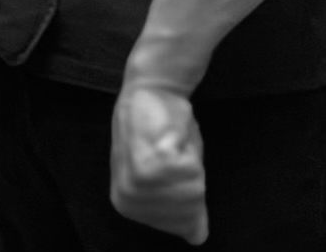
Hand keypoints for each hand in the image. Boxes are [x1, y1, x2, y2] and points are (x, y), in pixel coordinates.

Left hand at [110, 82, 208, 245]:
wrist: (152, 89)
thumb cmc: (164, 130)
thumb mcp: (172, 174)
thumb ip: (184, 207)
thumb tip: (198, 236)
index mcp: (127, 206)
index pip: (183, 225)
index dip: (191, 193)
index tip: (174, 165)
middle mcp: (128, 201)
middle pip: (190, 209)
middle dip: (193, 177)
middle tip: (174, 152)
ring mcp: (137, 184)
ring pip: (194, 192)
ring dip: (192, 163)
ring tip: (173, 145)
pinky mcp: (150, 164)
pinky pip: (193, 171)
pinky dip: (190, 151)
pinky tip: (172, 137)